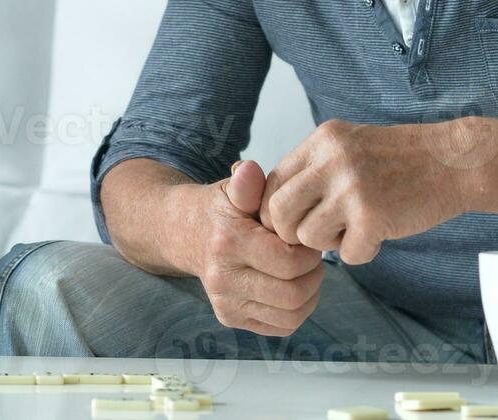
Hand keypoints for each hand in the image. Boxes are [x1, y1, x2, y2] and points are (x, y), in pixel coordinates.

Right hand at [192, 159, 323, 336]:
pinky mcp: (228, 318)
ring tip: (303, 273)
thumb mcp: (232, 190)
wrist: (185, 233)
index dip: (309, 252)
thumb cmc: (220, 209)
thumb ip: (246, 182)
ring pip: (290, 316)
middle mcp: (223, 278)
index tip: (305, 238)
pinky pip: (279, 327)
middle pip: (293, 294)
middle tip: (311, 258)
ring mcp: (225, 302)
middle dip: (313, 276)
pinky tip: (289, 287)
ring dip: (309, 295)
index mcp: (228, 242)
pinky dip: (295, 311)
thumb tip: (249, 169)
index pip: (289, 262)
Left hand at [259, 118, 472, 263]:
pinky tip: (377, 235)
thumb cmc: (401, 158)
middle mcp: (331, 160)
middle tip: (315, 235)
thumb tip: (274, 205)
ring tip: (353, 229)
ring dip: (328, 244)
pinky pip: (346, 255)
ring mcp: (352, 188)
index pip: (271, 183)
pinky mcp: (374, 216)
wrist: (455, 161)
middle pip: (278, 212)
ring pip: (307, 237)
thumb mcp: (348, 145)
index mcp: (321, 140)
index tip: (293, 221)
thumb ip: (313, 167)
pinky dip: (360, 252)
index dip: (275, 210)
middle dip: (290, 234)